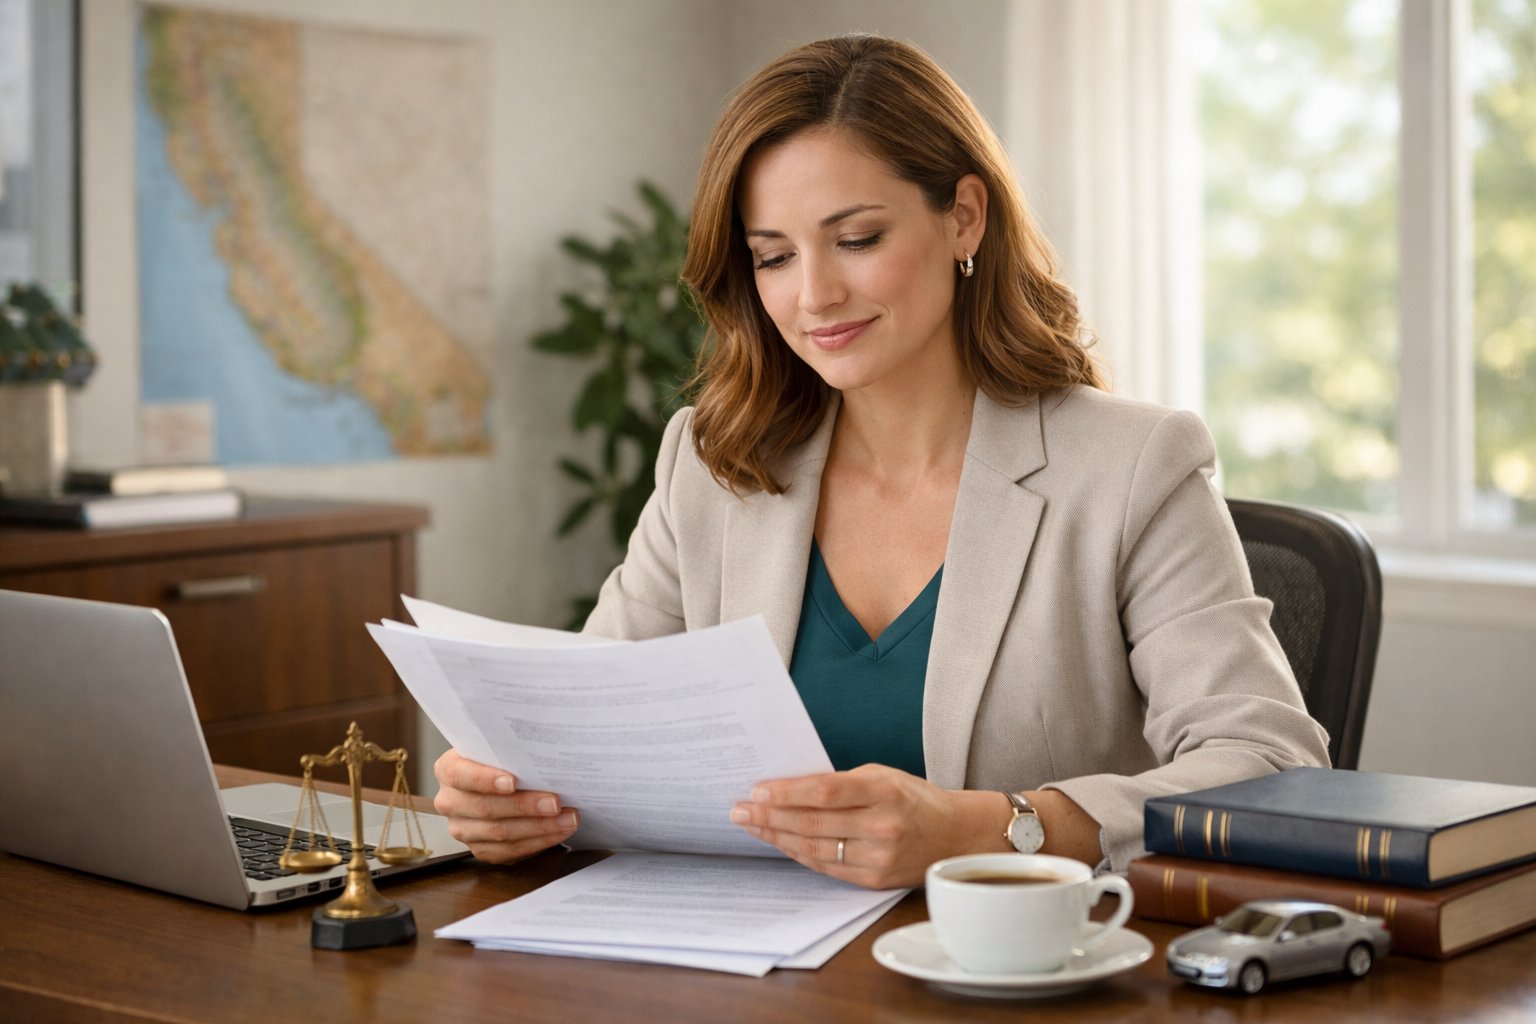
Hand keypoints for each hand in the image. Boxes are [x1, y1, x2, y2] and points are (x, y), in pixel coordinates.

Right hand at [432, 748, 578, 862]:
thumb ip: (510, 747)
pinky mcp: (479, 848)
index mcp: (448, 769)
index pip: (460, 774)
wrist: (501, 778)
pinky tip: (558, 831)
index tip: (513, 782)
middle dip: (525, 806)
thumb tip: (543, 746)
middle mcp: (449, 801)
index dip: (485, 779)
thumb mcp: (500, 746)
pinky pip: (508, 851)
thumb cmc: (503, 759)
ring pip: (499, 833)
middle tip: (556, 802)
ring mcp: (462, 828)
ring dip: (539, 827)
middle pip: (485, 808)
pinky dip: (538, 842)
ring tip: (567, 819)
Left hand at [728, 763, 1008, 888]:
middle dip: (769, 816)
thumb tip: (788, 789)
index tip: (756, 790)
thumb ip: (841, 784)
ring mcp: (879, 858)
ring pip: (814, 849)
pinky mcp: (874, 881)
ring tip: (750, 825)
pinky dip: (798, 854)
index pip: (825, 793)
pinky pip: (826, 868)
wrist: (957, 836)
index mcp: (884, 791)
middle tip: (738, 809)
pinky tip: (779, 842)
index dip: (787, 793)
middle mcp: (882, 827)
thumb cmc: (915, 798)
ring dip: (776, 837)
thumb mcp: (883, 776)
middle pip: (813, 823)